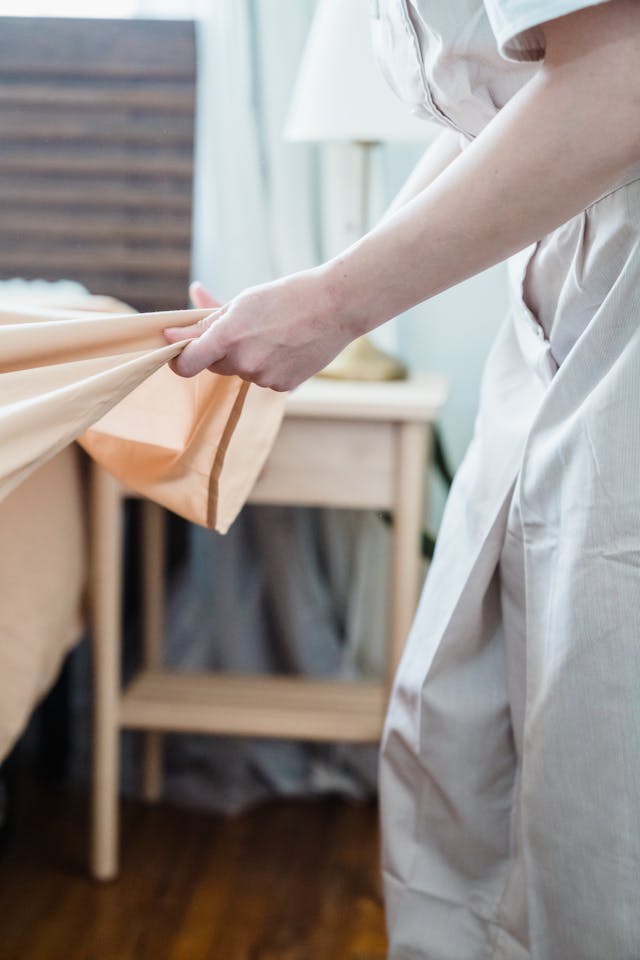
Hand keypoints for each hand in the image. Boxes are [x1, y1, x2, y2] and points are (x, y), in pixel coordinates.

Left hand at [164, 269, 355, 391]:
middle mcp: (243, 362)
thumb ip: (205, 323)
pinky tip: (289, 347)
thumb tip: (170, 334)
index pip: (186, 364)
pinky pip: (264, 379)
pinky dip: (270, 366)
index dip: (179, 359)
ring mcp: (264, 377)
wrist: (335, 306)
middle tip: (244, 327)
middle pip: (214, 365)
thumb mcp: (242, 302)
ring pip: (242, 371)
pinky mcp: (282, 387)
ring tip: (275, 333)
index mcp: (228, 336)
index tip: (180, 351)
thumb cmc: (286, 296)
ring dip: (249, 357)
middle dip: (221, 350)